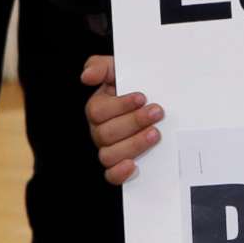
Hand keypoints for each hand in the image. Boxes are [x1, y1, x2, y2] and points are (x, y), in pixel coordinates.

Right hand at [83, 54, 163, 185]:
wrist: (156, 100)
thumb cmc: (133, 86)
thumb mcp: (118, 70)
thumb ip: (100, 66)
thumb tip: (86, 77)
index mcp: (97, 109)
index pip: (98, 111)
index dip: (120, 105)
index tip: (142, 97)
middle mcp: (99, 131)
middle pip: (106, 133)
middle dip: (133, 122)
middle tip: (157, 112)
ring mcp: (109, 149)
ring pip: (109, 154)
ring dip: (134, 145)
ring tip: (156, 133)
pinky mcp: (119, 166)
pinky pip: (111, 175)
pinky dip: (120, 173)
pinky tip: (134, 165)